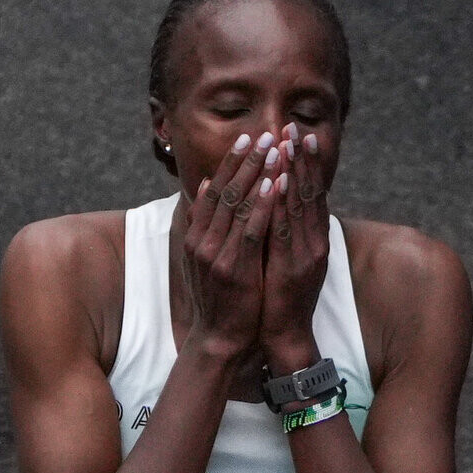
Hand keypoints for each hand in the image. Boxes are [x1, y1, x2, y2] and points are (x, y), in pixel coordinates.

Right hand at [181, 132, 277, 359]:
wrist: (220, 338)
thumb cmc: (221, 298)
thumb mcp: (207, 257)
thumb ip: (206, 223)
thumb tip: (208, 186)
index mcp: (196, 236)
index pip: (213, 190)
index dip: (231, 164)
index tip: (247, 139)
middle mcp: (202, 241)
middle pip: (225, 190)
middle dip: (246, 161)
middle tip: (264, 134)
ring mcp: (216, 254)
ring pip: (238, 205)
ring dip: (257, 174)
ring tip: (275, 149)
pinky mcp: (235, 268)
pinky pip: (251, 229)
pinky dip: (263, 204)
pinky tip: (276, 184)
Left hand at [261, 123, 328, 369]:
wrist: (285, 335)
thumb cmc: (280, 298)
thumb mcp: (285, 258)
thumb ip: (284, 232)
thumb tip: (277, 204)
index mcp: (313, 239)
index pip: (311, 193)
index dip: (306, 164)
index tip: (298, 135)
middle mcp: (314, 242)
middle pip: (310, 192)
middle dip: (302, 159)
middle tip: (294, 127)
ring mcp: (305, 254)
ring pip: (300, 205)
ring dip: (294, 172)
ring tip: (288, 143)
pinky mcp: (291, 266)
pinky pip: (284, 228)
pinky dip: (281, 203)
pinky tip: (276, 181)